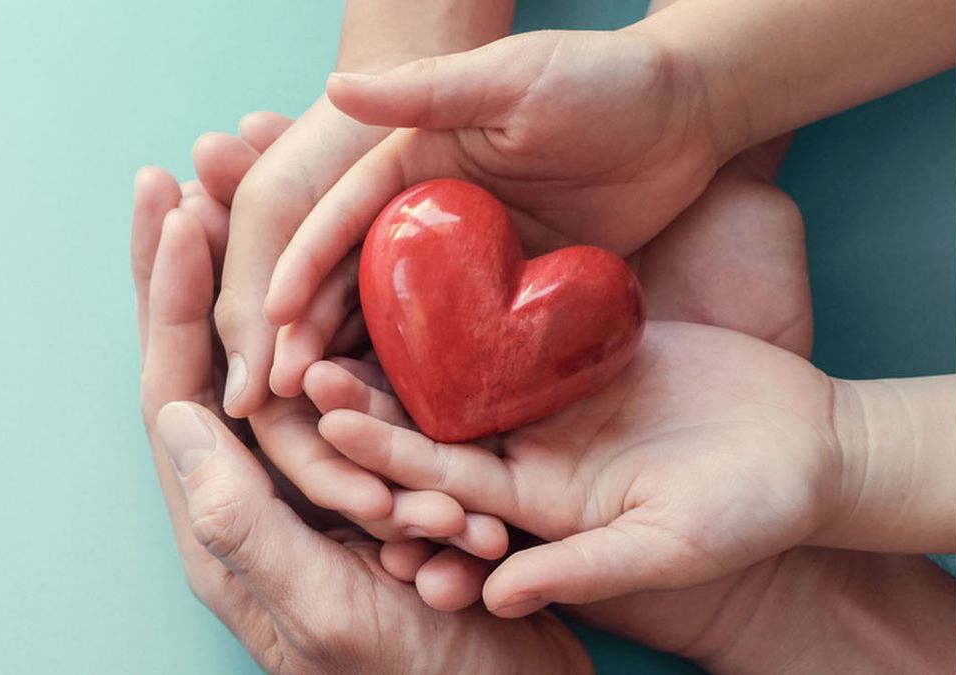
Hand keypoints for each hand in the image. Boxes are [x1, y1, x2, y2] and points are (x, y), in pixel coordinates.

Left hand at [129, 163, 592, 673]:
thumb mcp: (329, 616)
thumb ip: (247, 530)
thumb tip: (178, 425)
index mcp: (229, 528)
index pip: (176, 390)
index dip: (170, 297)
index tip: (174, 206)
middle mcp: (256, 497)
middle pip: (208, 358)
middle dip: (194, 266)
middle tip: (194, 171)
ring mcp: (308, 485)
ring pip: (268, 358)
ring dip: (255, 277)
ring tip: (249, 197)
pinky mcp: (362, 480)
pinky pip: (332, 384)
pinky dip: (326, 319)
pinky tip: (332, 265)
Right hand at [263, 29, 724, 383]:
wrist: (686, 114)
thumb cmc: (597, 78)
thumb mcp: (508, 77)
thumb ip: (425, 92)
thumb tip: (337, 88)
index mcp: (412, 169)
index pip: (342, 222)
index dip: (304, 267)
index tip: (270, 315)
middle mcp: (431, 226)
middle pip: (361, 287)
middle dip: (318, 334)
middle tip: (286, 388)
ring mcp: (473, 272)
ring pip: (407, 330)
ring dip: (372, 372)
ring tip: (341, 422)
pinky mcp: (519, 304)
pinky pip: (472, 352)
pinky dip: (444, 386)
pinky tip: (423, 429)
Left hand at [312, 320, 844, 611]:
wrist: (807, 450)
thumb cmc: (751, 513)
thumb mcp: (669, 547)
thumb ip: (584, 568)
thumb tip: (500, 598)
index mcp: (534, 505)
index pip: (442, 480)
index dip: (384, 453)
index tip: (326, 422)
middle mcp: (527, 450)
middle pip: (436, 421)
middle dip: (371, 398)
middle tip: (305, 362)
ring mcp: (550, 397)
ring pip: (464, 366)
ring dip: (407, 343)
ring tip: (345, 306)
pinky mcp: (577, 349)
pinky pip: (516, 320)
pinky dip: (474, 299)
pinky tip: (427, 262)